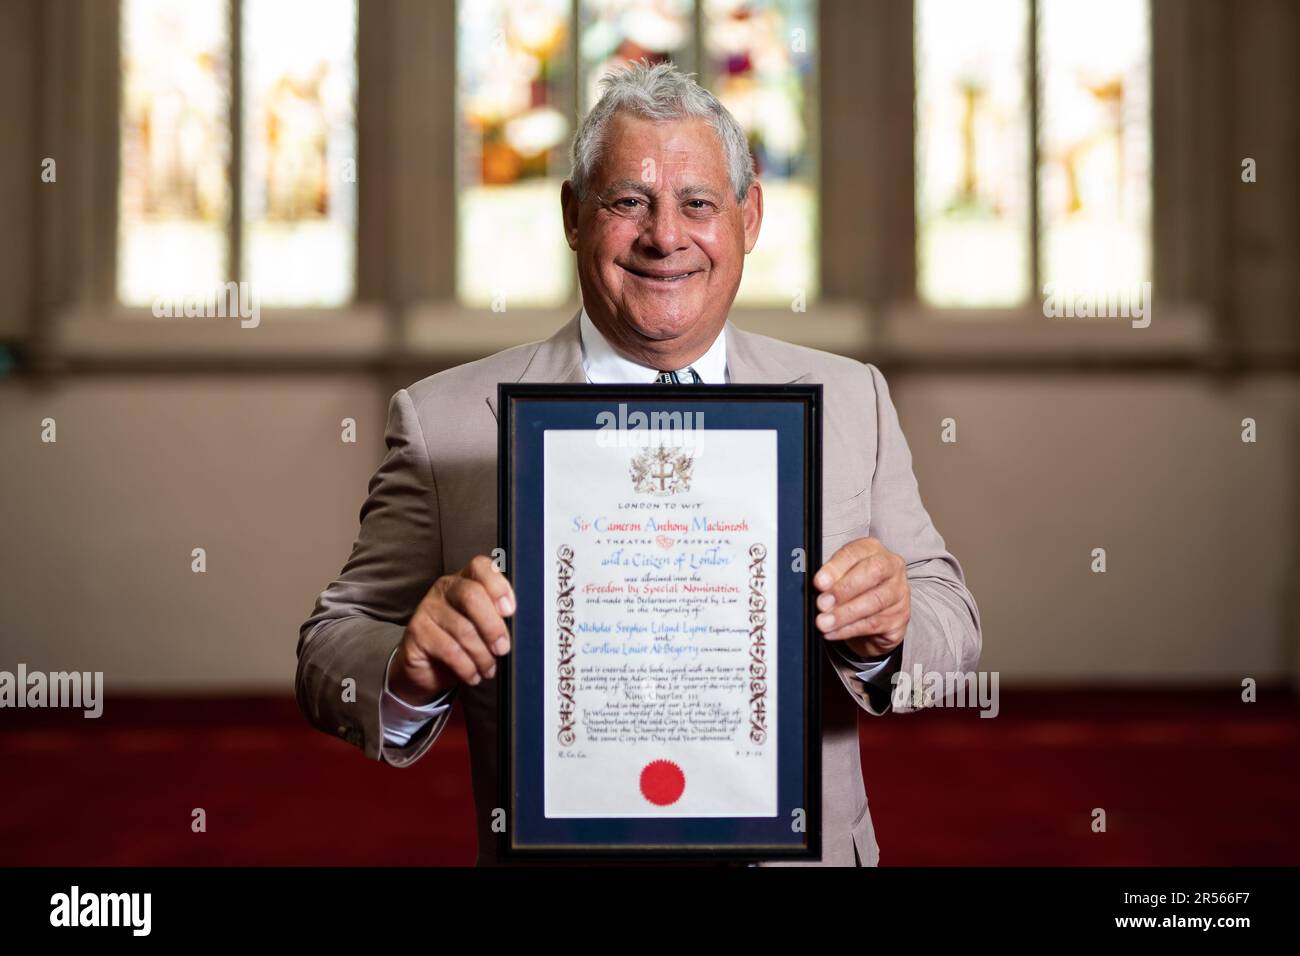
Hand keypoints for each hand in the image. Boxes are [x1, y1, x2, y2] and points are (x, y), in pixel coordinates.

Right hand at [387, 555, 515, 705]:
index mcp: (466, 580)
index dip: (498, 586)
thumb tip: (521, 626)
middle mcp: (445, 588)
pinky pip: (449, 650)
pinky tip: (473, 675)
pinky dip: (467, 667)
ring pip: (463, 629)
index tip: (510, 611)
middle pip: (472, 596)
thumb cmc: (462, 643)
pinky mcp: (416, 632)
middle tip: (503, 649)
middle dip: (493, 627)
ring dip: (482, 655)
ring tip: (489, 669)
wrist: (428, 668)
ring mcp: (428, 608)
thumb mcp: (483, 628)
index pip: (481, 566)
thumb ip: (499, 618)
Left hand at [812, 537, 909, 658]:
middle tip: (822, 603)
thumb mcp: (840, 576)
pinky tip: (833, 632)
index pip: (855, 552)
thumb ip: (830, 577)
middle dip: (844, 589)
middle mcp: (891, 567)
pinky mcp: (900, 617)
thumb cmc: (854, 589)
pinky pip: (873, 624)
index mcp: (872, 549)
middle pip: (873, 572)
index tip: (819, 582)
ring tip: (823, 622)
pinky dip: (849, 629)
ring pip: (874, 601)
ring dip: (844, 614)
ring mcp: (899, 593)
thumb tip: (817, 585)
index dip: (836, 567)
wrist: (874, 616)